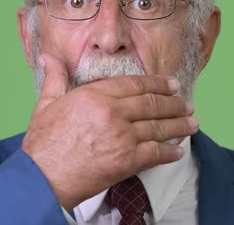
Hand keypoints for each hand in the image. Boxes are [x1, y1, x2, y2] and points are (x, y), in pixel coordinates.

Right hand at [22, 53, 198, 209]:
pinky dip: (169, 152)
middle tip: (187, 104)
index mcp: (94, 95)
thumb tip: (47, 56)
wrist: (41, 178)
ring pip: (158, 127)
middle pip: (152, 103)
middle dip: (174, 103)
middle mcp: (111, 112)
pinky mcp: (126, 161)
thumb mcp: (46, 104)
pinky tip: (178, 150)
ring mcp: (121, 137)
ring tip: (192, 123)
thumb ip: (54, 78)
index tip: (172, 84)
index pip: (135, 84)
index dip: (158, 83)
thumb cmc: (42, 143)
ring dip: (179, 125)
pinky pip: (155, 153)